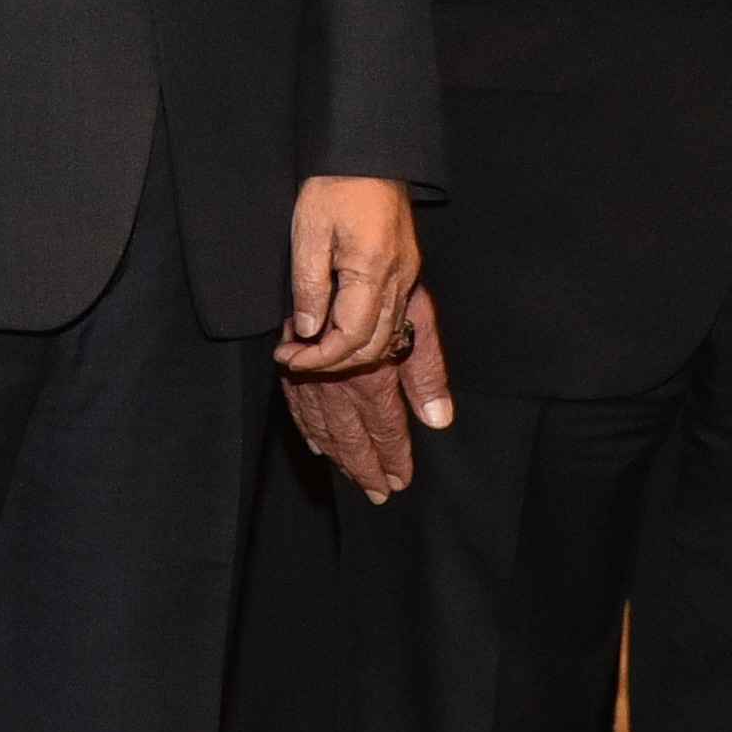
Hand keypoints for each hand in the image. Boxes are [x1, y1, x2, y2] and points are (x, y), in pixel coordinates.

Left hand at [277, 173, 421, 377]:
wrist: (368, 152)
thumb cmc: (336, 184)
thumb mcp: (308, 232)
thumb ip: (309, 286)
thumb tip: (309, 331)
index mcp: (373, 271)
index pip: (352, 338)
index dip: (320, 358)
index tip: (289, 359)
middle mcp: (398, 279)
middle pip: (373, 346)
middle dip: (333, 361)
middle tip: (294, 357)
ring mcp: (406, 275)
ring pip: (385, 336)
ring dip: (349, 350)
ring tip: (310, 345)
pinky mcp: (406, 268)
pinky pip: (390, 317)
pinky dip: (364, 333)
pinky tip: (336, 326)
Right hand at [285, 284, 453, 502]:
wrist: (335, 239)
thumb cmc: (382, 274)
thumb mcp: (417, 318)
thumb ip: (426, 371)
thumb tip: (438, 420)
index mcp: (372, 371)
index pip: (385, 426)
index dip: (393, 456)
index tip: (400, 481)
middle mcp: (339, 378)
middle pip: (352, 434)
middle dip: (364, 467)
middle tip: (376, 493)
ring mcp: (311, 370)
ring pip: (323, 424)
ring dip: (338, 454)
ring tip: (352, 477)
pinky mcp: (292, 358)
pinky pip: (297, 402)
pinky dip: (307, 426)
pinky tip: (315, 442)